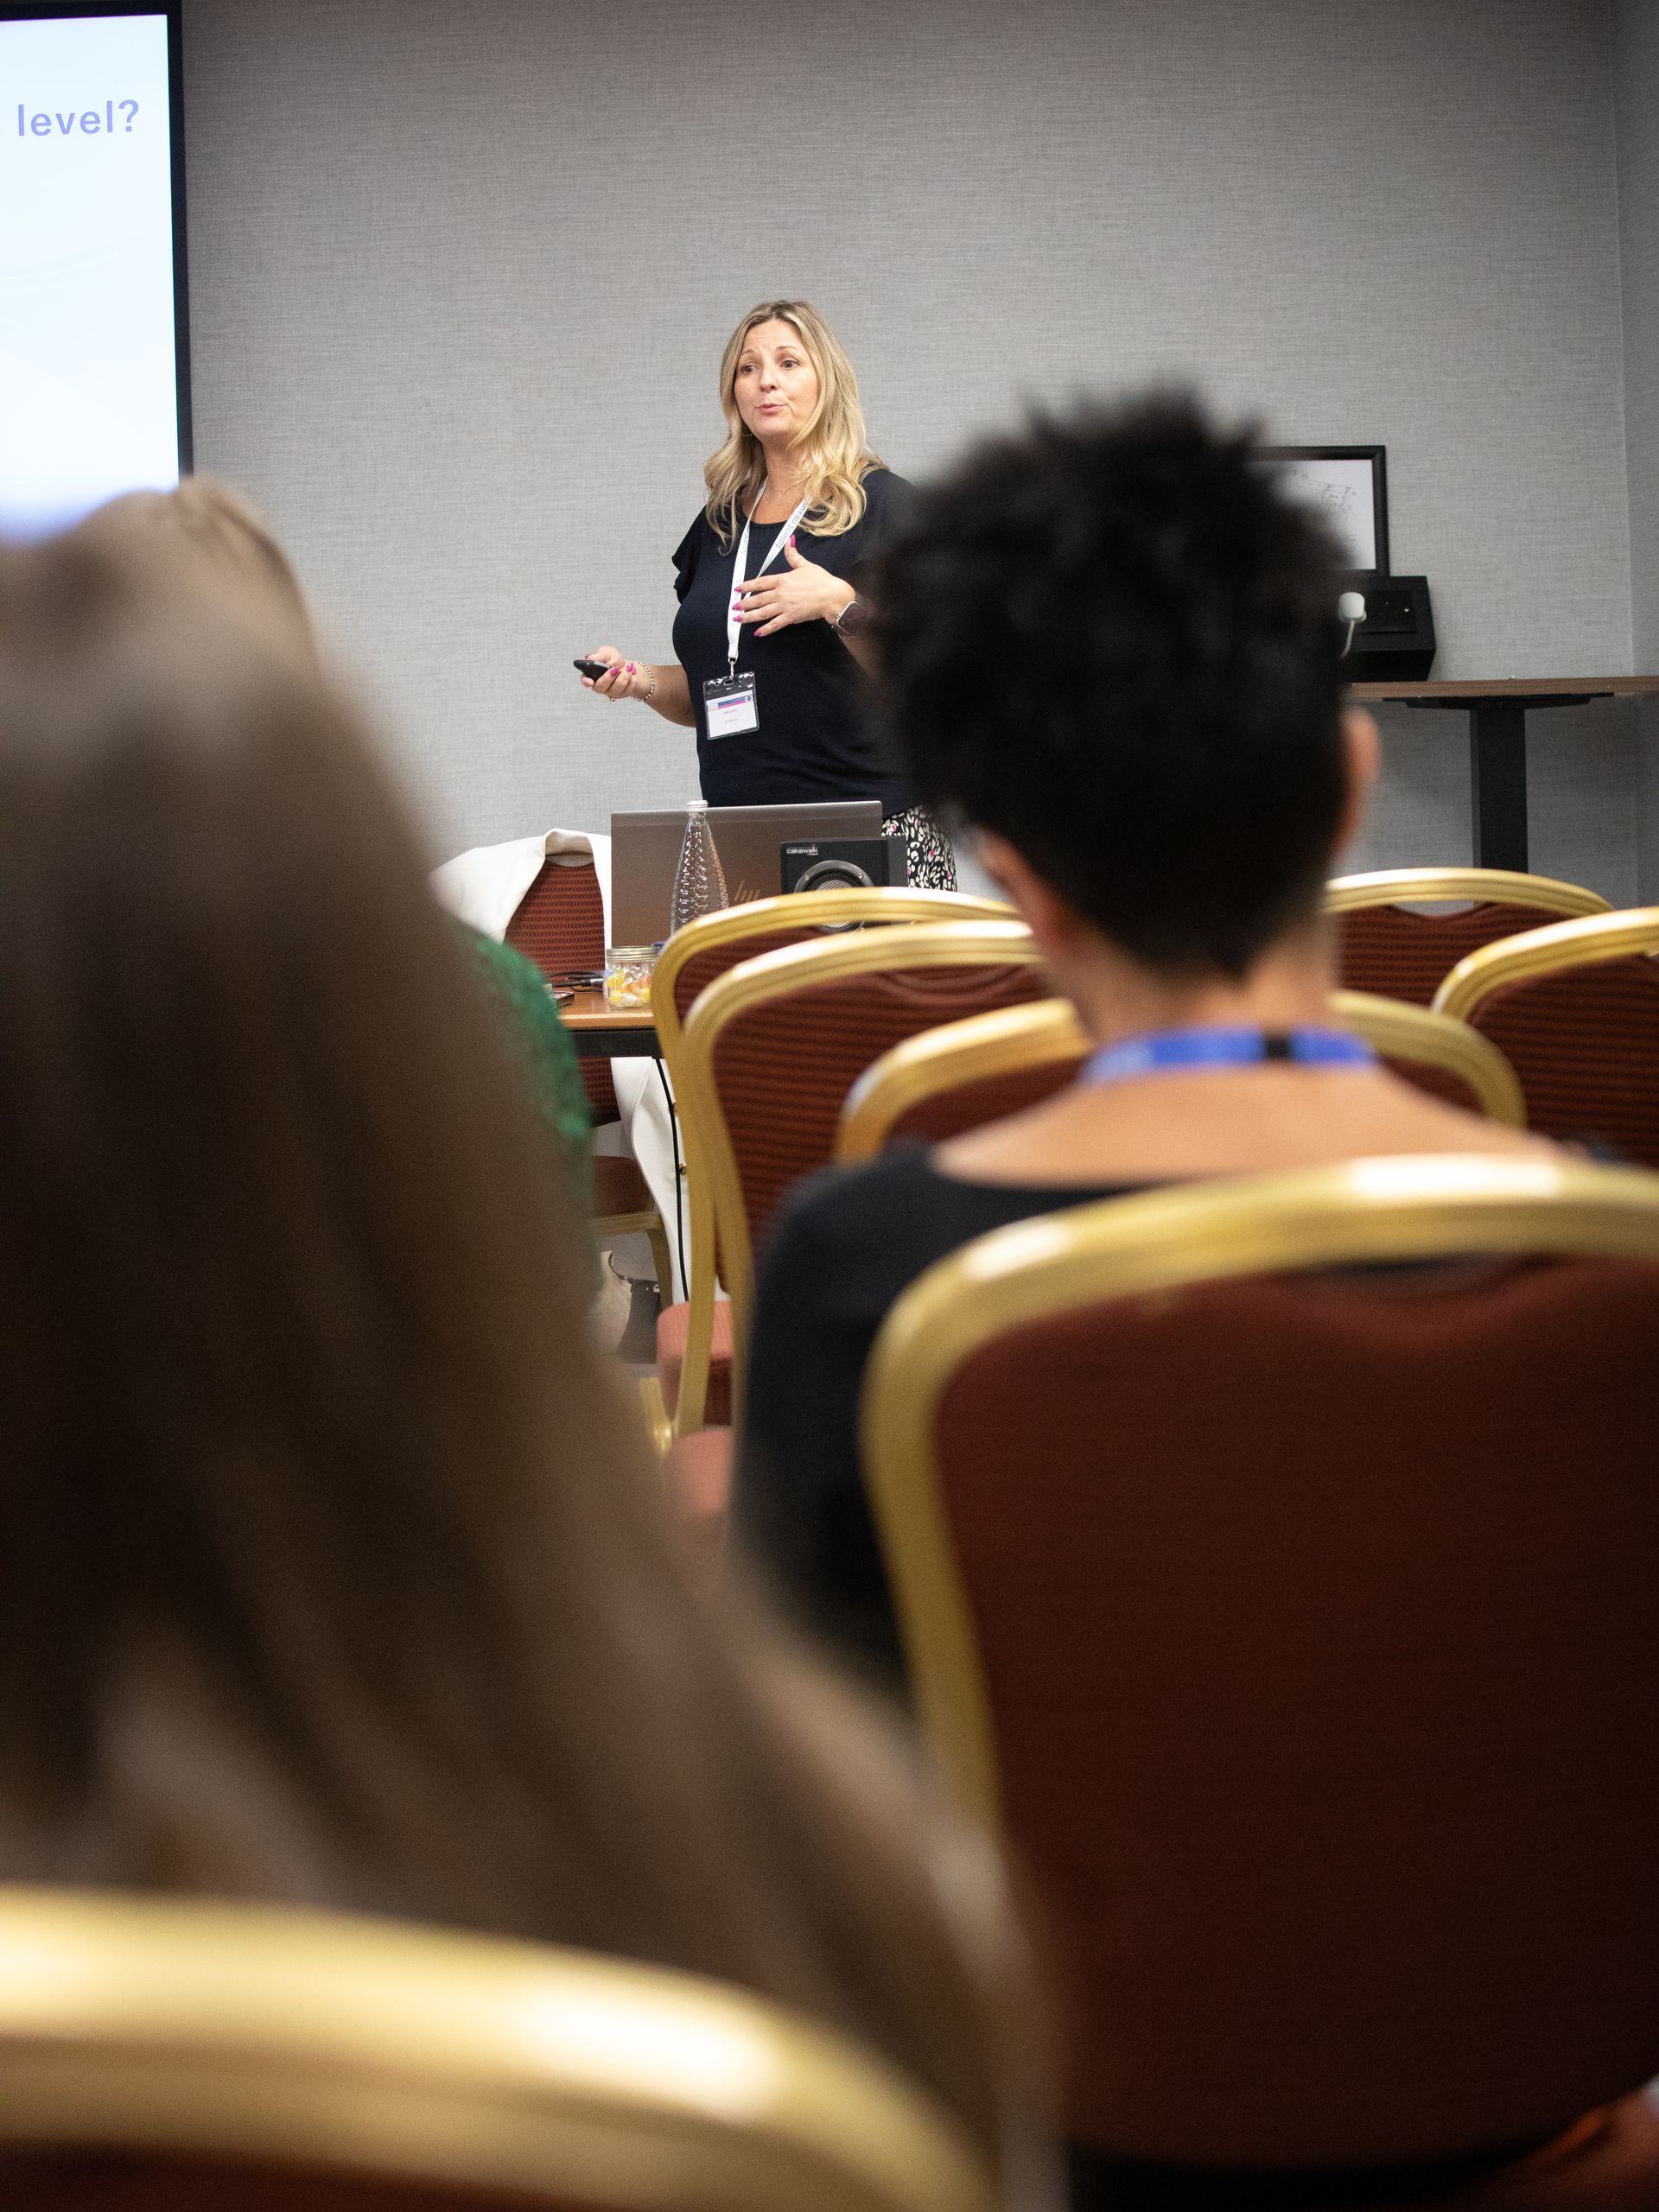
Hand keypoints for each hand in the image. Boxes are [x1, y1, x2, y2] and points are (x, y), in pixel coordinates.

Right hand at [580, 648, 648, 701]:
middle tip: (616, 668)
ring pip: (617, 687)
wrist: (627, 666)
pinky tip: (633, 671)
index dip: (586, 681)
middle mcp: (600, 686)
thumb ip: (600, 655)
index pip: (585, 680)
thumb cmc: (613, 659)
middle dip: (609, 677)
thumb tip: (591, 657)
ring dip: (624, 675)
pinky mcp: (623, 694)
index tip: (590, 681)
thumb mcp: (607, 653)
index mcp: (592, 675)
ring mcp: (611, 692)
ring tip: (629, 666)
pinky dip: (632, 678)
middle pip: (602, 686)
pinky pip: (629, 688)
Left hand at [733, 540, 854, 636]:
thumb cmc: (820, 580)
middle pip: (758, 599)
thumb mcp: (805, 565)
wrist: (831, 595)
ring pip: (762, 612)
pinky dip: (766, 629)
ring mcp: (784, 606)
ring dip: (749, 616)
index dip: (747, 586)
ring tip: (738, 619)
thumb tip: (789, 540)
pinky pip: (775, 624)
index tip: (737, 589)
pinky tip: (757, 633)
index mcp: (782, 579)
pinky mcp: (791, 617)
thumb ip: (793, 555)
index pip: (760, 582)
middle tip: (734, 607)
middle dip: (744, 603)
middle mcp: (780, 593)